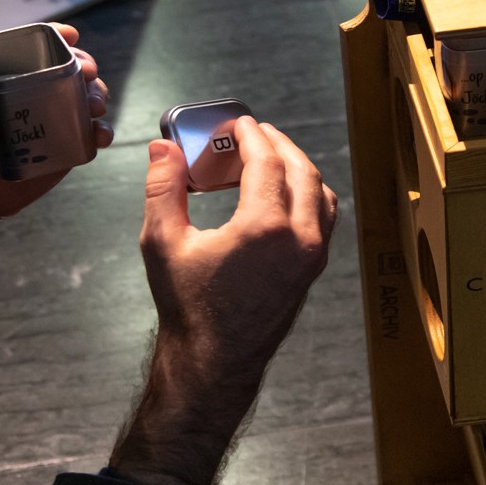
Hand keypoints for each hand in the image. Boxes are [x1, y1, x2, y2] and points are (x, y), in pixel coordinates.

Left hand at [0, 23, 111, 225]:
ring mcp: (55, 121)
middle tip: (85, 72)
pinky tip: (99, 134)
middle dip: (85, 64)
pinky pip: (90, 136)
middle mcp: (37, 95)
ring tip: (93, 105)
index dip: (57, 38)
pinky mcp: (66, 148)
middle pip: (70, 69)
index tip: (70, 36)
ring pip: (86, 97)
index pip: (37, 50)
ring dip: (97, 94)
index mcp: (11, 80)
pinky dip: (101, 132)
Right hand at [110, 118, 338, 484]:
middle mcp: (299, 238)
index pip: (267, 161)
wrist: (213, 362)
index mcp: (265, 227)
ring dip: (298, 167)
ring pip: (320, 193)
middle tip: (253, 133)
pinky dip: (308, 194)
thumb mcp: (162, 243)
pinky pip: (323, 218)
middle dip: (278, 144)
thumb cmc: (186, 306)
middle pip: (301, 170)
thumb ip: (163, 188)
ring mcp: (312, 256)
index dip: (252, 135)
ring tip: (269, 157)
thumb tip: (163, 147)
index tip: (238, 122)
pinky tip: (282, 194)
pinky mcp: (313, 270)